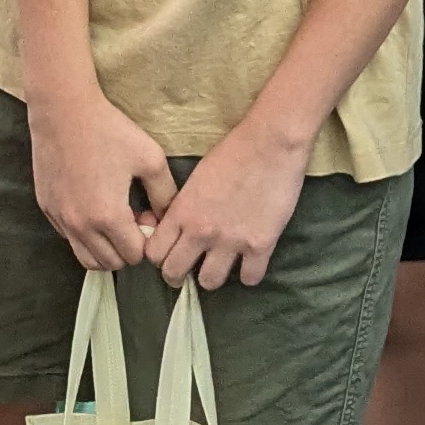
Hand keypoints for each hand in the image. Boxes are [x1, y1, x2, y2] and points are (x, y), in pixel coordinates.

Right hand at [25, 83, 175, 273]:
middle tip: (131, 218)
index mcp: (108, 216)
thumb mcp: (150, 159)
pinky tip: (92, 205)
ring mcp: (60, 218)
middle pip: (110, 263)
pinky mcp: (47, 209)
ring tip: (113, 220)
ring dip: (104, 248)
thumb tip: (165, 218)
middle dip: (126, 248)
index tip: (145, 214)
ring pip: (86, 258)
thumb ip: (165, 195)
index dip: (146, 240)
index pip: (134, 255)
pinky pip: (68, 237)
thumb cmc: (109, 131)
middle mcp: (80, 225)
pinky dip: (83, 234)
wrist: (63, 111)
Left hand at [140, 118, 309, 290]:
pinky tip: (250, 262)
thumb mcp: (195, 179)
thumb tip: (176, 229)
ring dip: (213, 276)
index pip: (154, 253)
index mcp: (182, 211)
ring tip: (221, 265)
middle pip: (174, 273)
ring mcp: (231, 241)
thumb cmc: (233, 153)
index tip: (170, 254)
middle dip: (178, 275)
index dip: (160, 257)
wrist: (271, 143)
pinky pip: (250, 279)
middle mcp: (201, 231)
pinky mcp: (261, 245)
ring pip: (209, 282)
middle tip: (189, 269)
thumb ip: (183, 207)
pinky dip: (249, 274)